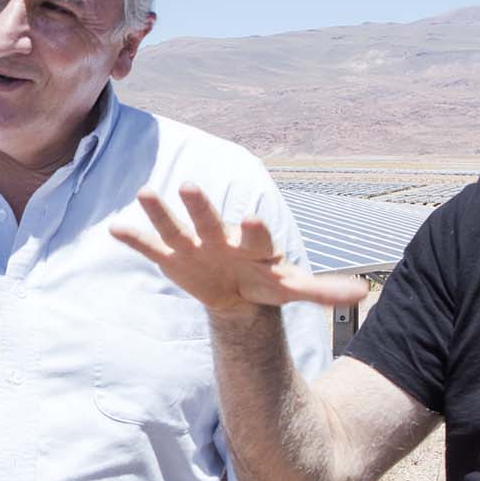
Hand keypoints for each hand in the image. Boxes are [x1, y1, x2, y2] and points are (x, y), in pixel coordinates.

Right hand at [112, 184, 367, 313]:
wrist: (235, 285)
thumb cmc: (265, 280)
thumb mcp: (292, 287)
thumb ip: (323, 290)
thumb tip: (364, 294)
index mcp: (254, 244)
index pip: (255, 235)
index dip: (254, 228)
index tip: (253, 217)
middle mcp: (222, 237)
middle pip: (211, 221)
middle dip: (201, 207)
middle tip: (190, 186)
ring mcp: (195, 245)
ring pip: (177, 227)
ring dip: (160, 212)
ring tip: (145, 192)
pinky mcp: (173, 256)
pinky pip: (151, 247)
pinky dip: (134, 238)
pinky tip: (115, 228)